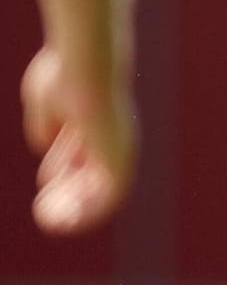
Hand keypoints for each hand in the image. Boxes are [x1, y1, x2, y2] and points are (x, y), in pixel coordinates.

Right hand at [20, 45, 134, 234]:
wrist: (83, 67)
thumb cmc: (64, 76)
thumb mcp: (46, 101)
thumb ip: (48, 123)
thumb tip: (46, 143)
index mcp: (100, 122)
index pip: (89, 158)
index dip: (66, 177)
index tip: (44, 195)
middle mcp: (115, 137)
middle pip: (95, 178)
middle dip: (69, 197)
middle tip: (45, 211)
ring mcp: (119, 149)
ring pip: (104, 193)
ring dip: (76, 212)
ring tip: (52, 220)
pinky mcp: (119, 160)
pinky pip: (109, 199)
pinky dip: (88, 215)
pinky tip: (64, 222)